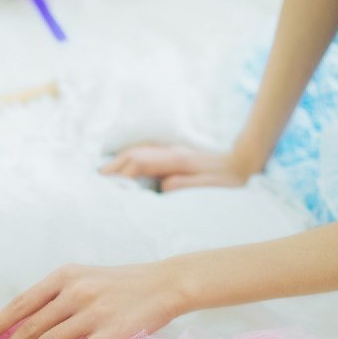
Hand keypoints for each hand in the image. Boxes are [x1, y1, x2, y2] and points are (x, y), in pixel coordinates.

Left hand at [0, 263, 185, 338]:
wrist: (165, 283)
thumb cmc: (120, 285)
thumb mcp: (84, 278)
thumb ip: (56, 297)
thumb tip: (23, 324)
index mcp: (63, 277)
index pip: (20, 304)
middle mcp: (74, 292)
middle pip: (29, 326)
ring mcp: (93, 312)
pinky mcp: (111, 332)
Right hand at [100, 144, 253, 190]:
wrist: (243, 163)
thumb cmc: (227, 180)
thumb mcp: (207, 186)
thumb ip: (184, 185)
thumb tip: (162, 187)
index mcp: (175, 160)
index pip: (139, 163)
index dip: (120, 173)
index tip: (104, 185)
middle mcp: (170, 152)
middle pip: (133, 155)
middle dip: (112, 166)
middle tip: (94, 181)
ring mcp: (171, 152)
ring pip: (137, 152)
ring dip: (119, 162)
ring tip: (104, 175)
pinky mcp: (173, 156)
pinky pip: (145, 155)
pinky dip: (130, 161)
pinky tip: (124, 169)